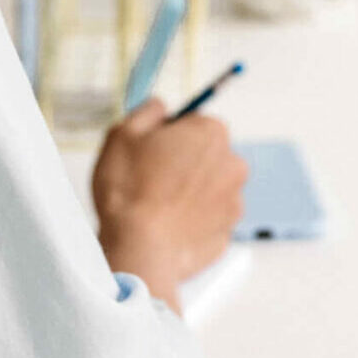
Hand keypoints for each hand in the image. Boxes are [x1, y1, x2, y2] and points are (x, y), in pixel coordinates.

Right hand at [91, 99, 247, 310]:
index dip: (168, 136)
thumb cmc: (129, 190)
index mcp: (211, 133)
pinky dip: (191, 222)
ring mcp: (234, 202)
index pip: (193, 122)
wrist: (139, 250)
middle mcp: (232, 164)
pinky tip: (166, 228)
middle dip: (183, 163)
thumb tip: (160, 107)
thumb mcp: (123, 133)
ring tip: (156, 208)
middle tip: (149, 180)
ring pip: (208, 189)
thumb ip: (148, 111)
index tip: (150, 152)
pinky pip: (207, 220)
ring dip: (189, 193)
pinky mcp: (227, 233)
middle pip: (205, 155)